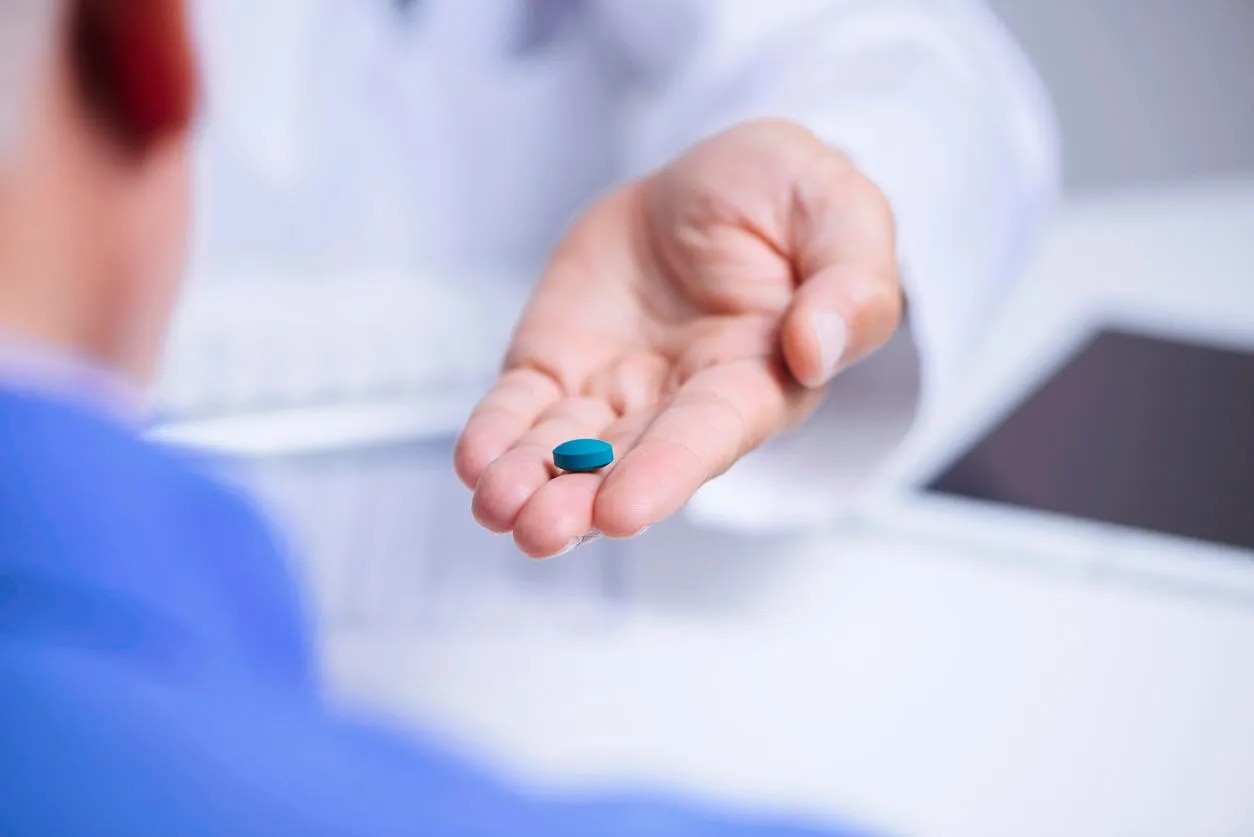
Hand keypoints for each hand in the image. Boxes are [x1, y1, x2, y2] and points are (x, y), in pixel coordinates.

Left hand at [454, 119, 901, 556]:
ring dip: (530, 482)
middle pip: (628, 461)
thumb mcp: (842, 215)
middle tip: (540, 531)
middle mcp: (679, 401)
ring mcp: (613, 388)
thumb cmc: (789, 197)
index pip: (708, 434)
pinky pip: (522, 406)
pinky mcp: (559, 363)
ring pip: (567, 449)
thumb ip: (851, 285)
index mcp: (755, 378)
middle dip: (582, 501)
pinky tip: (475, 462)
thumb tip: (815, 349)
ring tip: (496, 506)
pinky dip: (497, 434)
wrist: (711, 176)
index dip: (665, 472)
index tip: (623, 510)